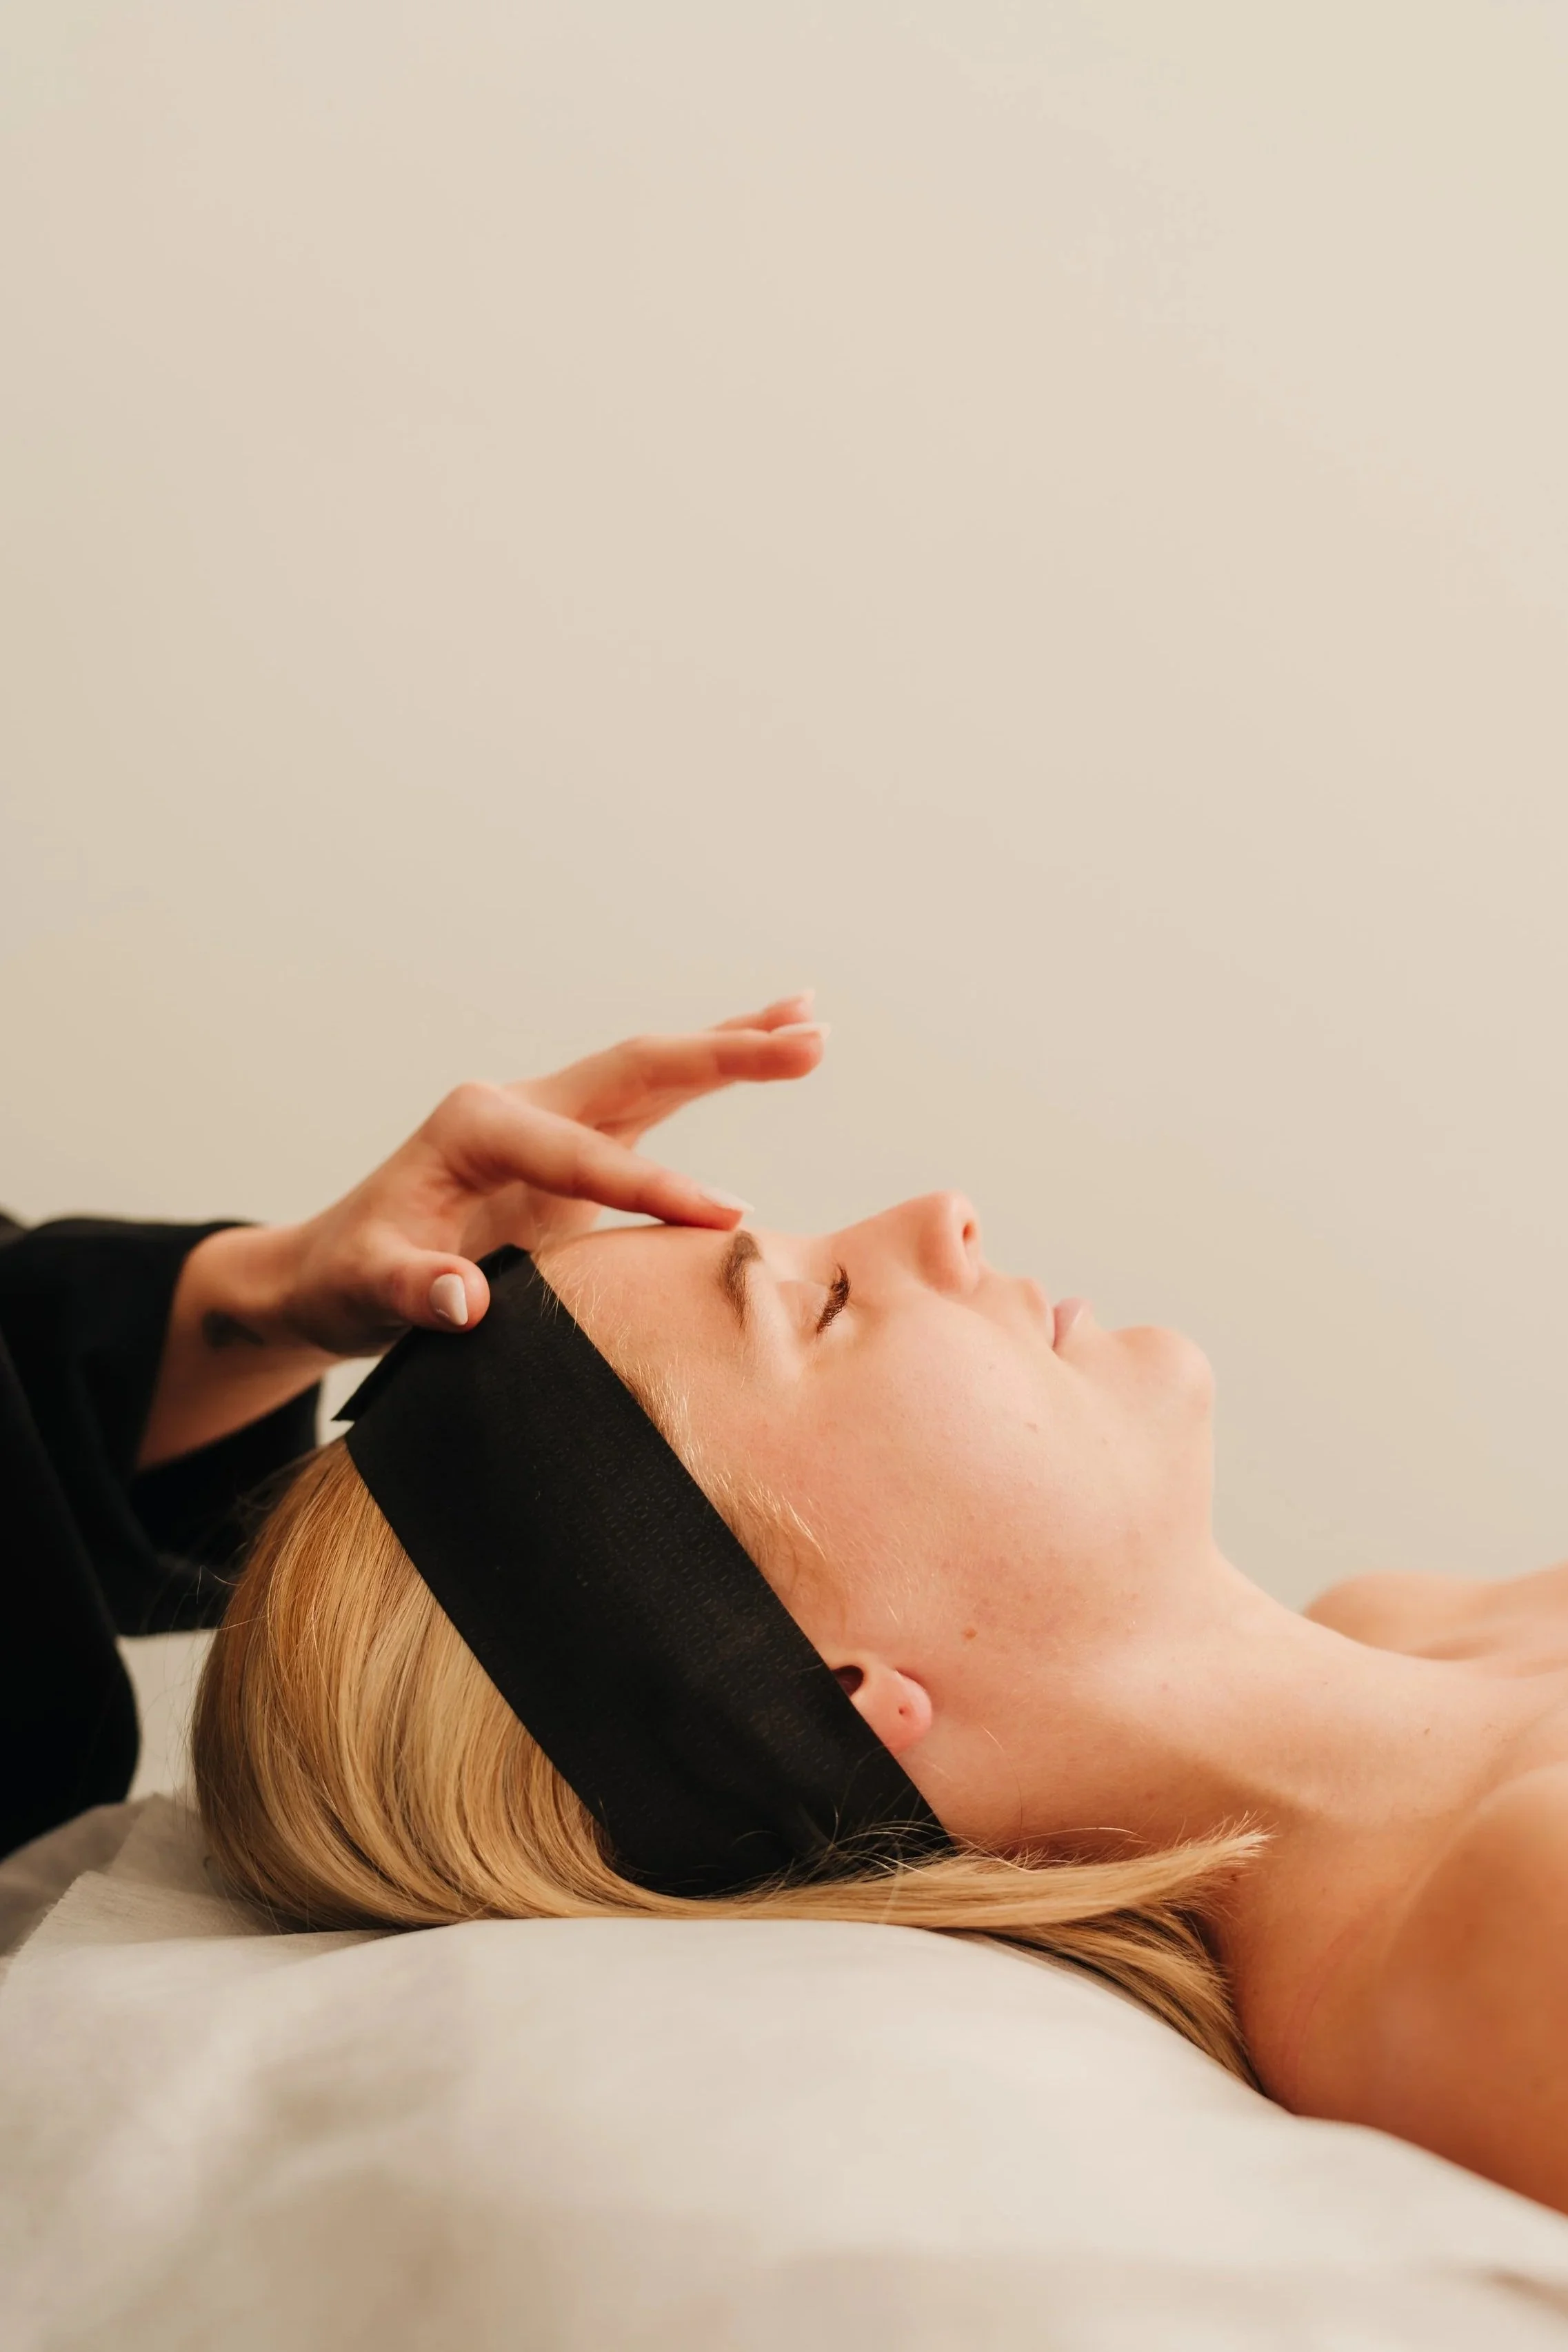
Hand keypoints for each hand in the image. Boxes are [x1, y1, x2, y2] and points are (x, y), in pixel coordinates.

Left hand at [138, 995, 823, 1463]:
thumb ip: (412, 1290)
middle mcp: (520, 1106)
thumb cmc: (348, 1277)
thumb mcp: (364, 1289)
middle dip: (723, 1056)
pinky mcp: (578, 1150)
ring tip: (812, 1026)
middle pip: (637, 1068)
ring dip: (734, 1047)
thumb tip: (465, 1300)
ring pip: (658, 1072)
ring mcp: (554, 1121)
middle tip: (807, 1041)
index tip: (720, 1219)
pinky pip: (659, 1106)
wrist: (333, 1270)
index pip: (581, 1156)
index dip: (650, 1188)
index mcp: (474, 1126)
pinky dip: (716, 1075)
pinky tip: (769, 1050)